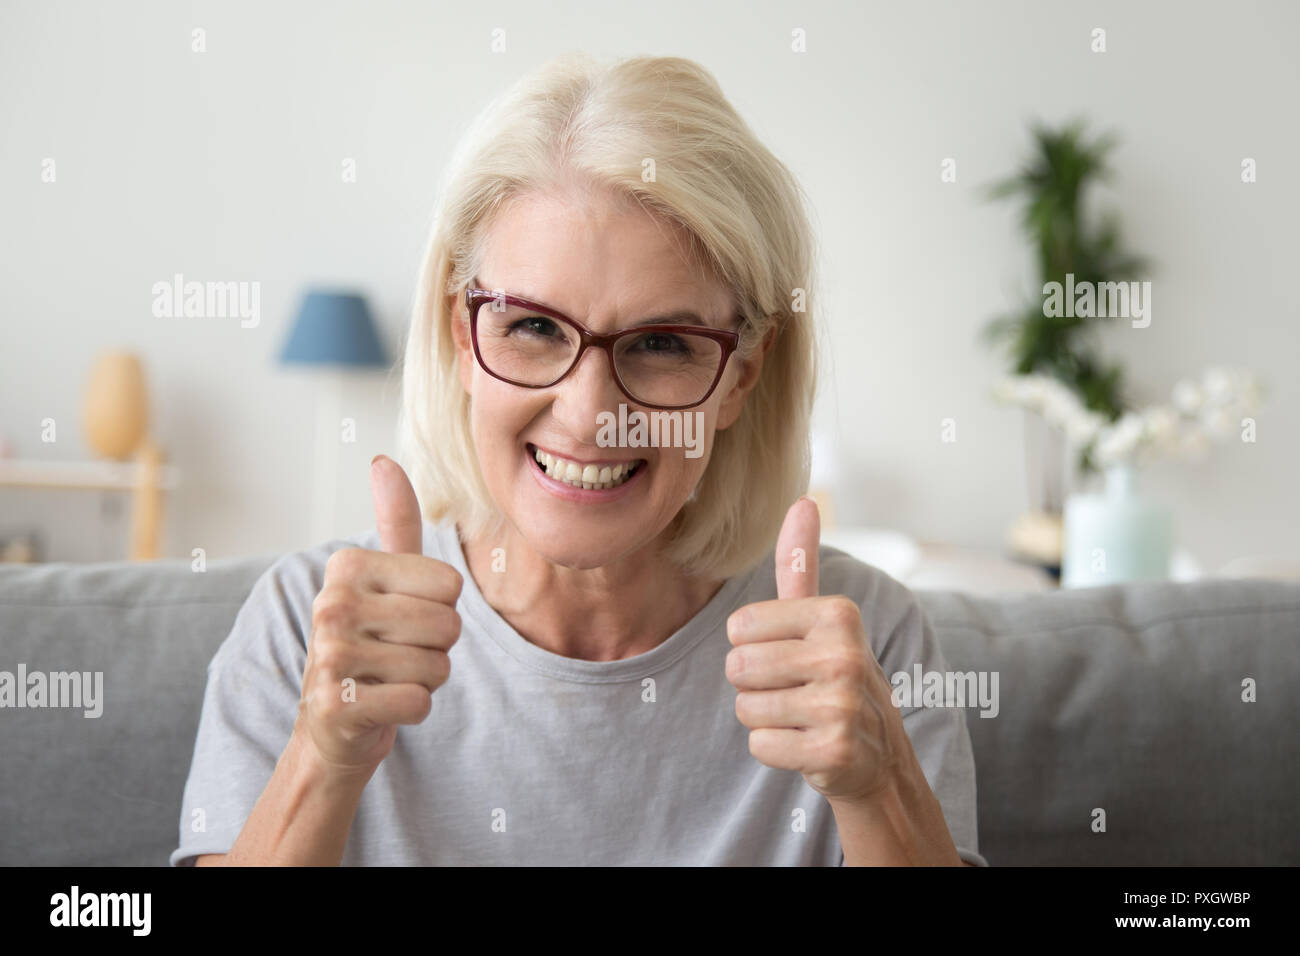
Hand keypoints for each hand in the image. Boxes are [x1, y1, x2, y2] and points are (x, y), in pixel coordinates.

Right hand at [295, 455, 462, 776]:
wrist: (334, 723)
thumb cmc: (371, 644)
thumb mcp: (384, 579)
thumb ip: (394, 523)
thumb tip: (384, 460)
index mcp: (348, 566)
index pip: (451, 585)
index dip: (442, 609)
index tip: (403, 620)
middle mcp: (332, 604)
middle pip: (449, 626)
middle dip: (438, 649)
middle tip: (400, 655)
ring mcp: (329, 656)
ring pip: (438, 667)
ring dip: (426, 681)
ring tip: (389, 678)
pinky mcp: (335, 705)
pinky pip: (418, 703)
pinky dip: (413, 710)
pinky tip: (383, 706)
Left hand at [724, 496, 902, 801]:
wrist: (877, 752)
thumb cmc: (834, 676)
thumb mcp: (820, 618)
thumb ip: (801, 562)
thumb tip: (802, 500)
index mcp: (838, 614)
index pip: (739, 627)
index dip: (753, 646)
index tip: (791, 654)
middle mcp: (845, 656)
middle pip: (738, 667)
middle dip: (755, 684)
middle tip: (795, 689)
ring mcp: (842, 706)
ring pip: (746, 708)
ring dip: (765, 718)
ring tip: (802, 716)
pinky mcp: (833, 751)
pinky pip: (760, 745)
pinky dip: (775, 750)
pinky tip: (807, 744)